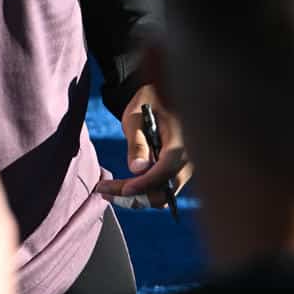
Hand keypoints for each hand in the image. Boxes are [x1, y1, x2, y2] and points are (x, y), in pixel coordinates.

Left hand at [92, 85, 191, 208]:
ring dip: (138, 197)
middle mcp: (189, 157)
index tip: (124, 190)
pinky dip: (145, 192)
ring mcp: (187, 167)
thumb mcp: (136, 116)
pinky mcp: (179, 172)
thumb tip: (138, 170)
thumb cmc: (147, 101)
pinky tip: (123, 187)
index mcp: (181, 138)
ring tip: (108, 191)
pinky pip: (164, 190)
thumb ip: (137, 142)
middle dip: (136, 196)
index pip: (167, 168)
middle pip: (166, 189)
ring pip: (164, 195)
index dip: (146, 183)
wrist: (162, 95)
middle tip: (105, 192)